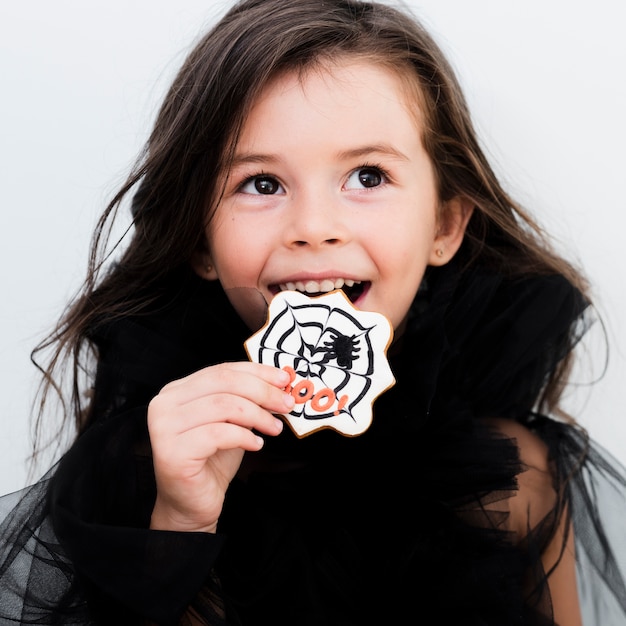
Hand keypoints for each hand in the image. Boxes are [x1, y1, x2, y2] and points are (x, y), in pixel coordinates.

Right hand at [147, 362, 293, 532]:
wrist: (193, 504)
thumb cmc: (213, 460)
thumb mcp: (233, 421)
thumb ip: (247, 398)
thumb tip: (279, 382)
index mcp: (177, 390)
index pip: (222, 370)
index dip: (257, 372)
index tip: (284, 380)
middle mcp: (164, 404)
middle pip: (224, 383)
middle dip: (262, 391)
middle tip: (286, 404)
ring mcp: (164, 428)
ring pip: (223, 406)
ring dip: (257, 415)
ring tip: (274, 428)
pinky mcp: (172, 452)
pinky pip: (218, 434)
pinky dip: (244, 437)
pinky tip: (256, 445)